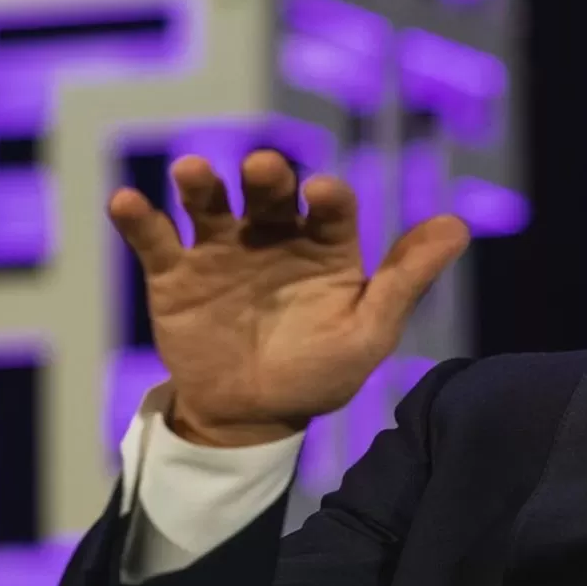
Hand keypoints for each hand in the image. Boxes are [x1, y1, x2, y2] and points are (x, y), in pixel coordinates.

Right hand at [110, 150, 469, 446]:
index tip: (323, 193)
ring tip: (192, 170)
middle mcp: (275, 236)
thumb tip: (458, 225)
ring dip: (201, 184)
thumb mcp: (370, 332)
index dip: (329, 196)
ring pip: (211, 205)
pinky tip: (128, 202)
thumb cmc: (321, 371)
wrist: (252, 417)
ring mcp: (223, 251)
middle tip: (263, 167)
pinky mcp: (175, 275)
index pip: (333, 208)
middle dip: (267, 177)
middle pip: (271, 195)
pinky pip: (155, 240)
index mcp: (327, 246)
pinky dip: (140, 218)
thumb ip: (407, 279)